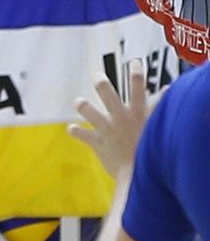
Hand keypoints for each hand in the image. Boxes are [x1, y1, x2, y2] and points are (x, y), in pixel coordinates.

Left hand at [68, 58, 148, 180]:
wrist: (138, 178)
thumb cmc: (150, 151)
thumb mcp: (157, 128)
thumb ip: (159, 108)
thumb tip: (168, 90)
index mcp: (137, 114)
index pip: (138, 90)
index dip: (136, 74)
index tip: (135, 62)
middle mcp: (120, 118)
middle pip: (108, 94)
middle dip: (101, 83)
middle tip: (97, 77)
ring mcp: (107, 129)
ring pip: (89, 111)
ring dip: (83, 105)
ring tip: (80, 102)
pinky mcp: (97, 142)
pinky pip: (82, 134)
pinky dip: (75, 131)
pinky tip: (70, 129)